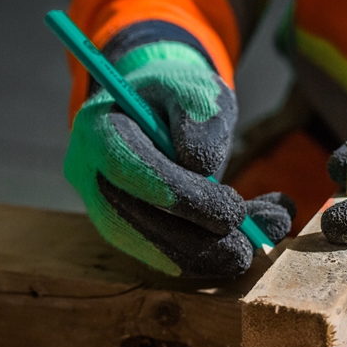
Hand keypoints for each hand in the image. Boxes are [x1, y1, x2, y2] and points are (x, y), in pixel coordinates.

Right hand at [65, 40, 292, 277]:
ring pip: (149, 248)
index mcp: (97, 128)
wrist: (157, 110)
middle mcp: (89, 174)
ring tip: (256, 246)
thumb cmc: (176, 96)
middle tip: (248, 246)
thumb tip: (199, 163)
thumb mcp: (195, 89)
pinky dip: (207, 257)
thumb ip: (198, 115)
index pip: (127, 167)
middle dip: (196, 240)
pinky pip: (162, 256)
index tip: (231, 209)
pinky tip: (247, 245)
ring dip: (207, 256)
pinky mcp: (127, 232)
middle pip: (134, 220)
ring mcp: (102, 209)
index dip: (178, 194)